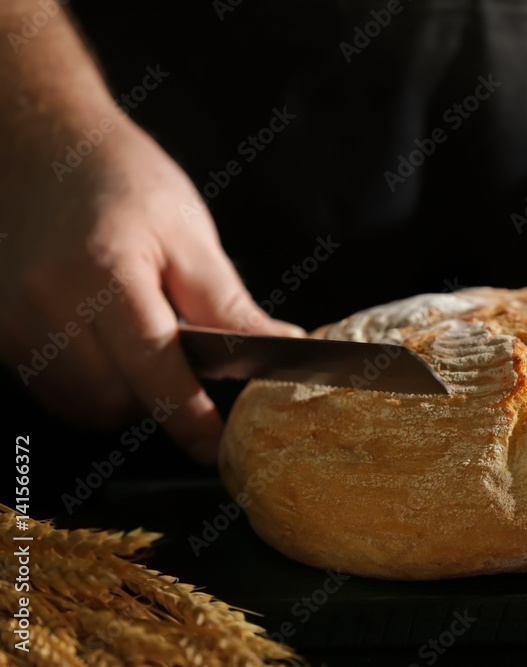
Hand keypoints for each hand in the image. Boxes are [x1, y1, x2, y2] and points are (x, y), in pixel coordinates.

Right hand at [0, 118, 302, 462]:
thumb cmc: (123, 181)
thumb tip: (280, 347)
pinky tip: (110, 346)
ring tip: (146, 345)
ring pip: (83, 404)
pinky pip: (54, 389)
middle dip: (160, 400)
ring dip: (126, 396)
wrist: (42, 148)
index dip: (188, 415)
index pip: (153, 368)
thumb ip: (226, 303)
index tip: (218, 445)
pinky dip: (93, 385)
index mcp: (102, 274)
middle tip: (191, 368)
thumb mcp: (188, 234)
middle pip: (115, 399)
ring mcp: (13, 322)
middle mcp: (45, 304)